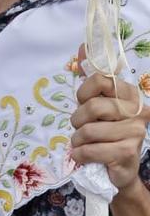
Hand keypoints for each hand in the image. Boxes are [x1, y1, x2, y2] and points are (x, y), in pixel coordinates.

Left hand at [71, 61, 149, 194]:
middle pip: (93, 106)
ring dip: (78, 140)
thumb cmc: (104, 133)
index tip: (83, 103)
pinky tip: (84, 156)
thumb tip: (83, 46)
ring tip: (84, 143)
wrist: (119, 169)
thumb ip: (90, 78)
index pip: (101, 79)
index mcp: (130, 94)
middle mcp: (138, 110)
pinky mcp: (128, 152)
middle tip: (82, 128)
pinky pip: (90, 150)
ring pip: (88, 130)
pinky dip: (80, 154)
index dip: (83, 92)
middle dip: (78, 120)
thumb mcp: (95, 103)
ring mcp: (136, 132)